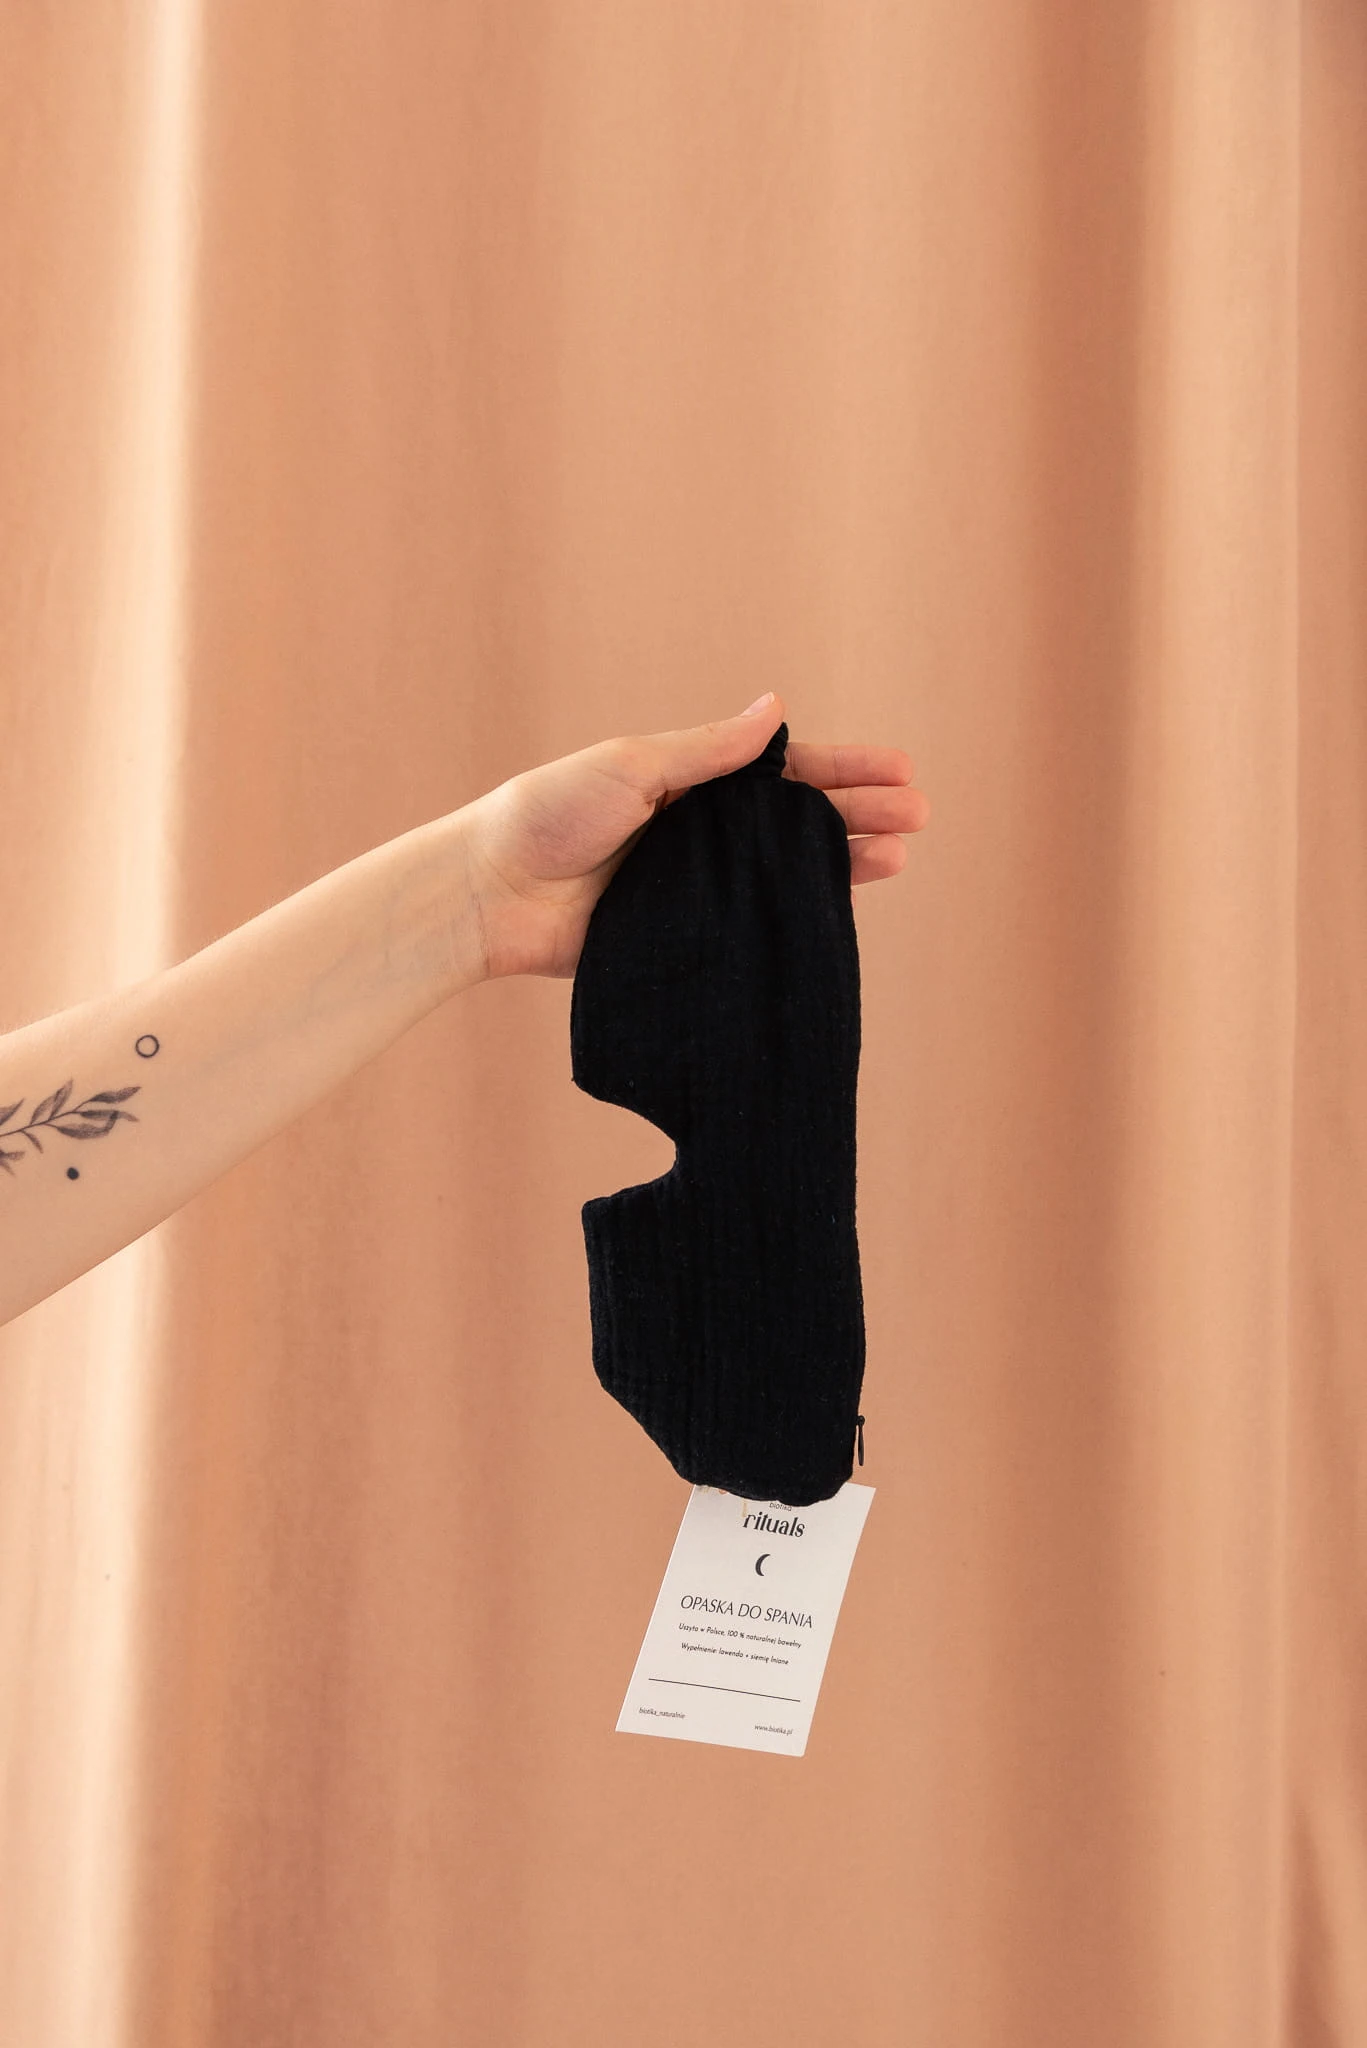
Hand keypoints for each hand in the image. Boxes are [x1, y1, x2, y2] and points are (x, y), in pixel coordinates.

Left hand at [456, 692, 929, 980]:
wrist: (490, 894)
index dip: (843, 770)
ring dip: (841, 866)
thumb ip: (709, 751)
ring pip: (783, 875)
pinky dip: (794, 921)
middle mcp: (700, 833)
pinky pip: (749, 928)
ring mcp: (695, 888)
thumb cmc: (548, 815)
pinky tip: (836, 919)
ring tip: (897, 860)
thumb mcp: (633, 767)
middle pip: (796, 822)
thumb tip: (777, 707)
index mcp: (689, 780)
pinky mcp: (682, 936)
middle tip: (920, 818)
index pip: (783, 771)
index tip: (901, 771)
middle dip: (858, 816)